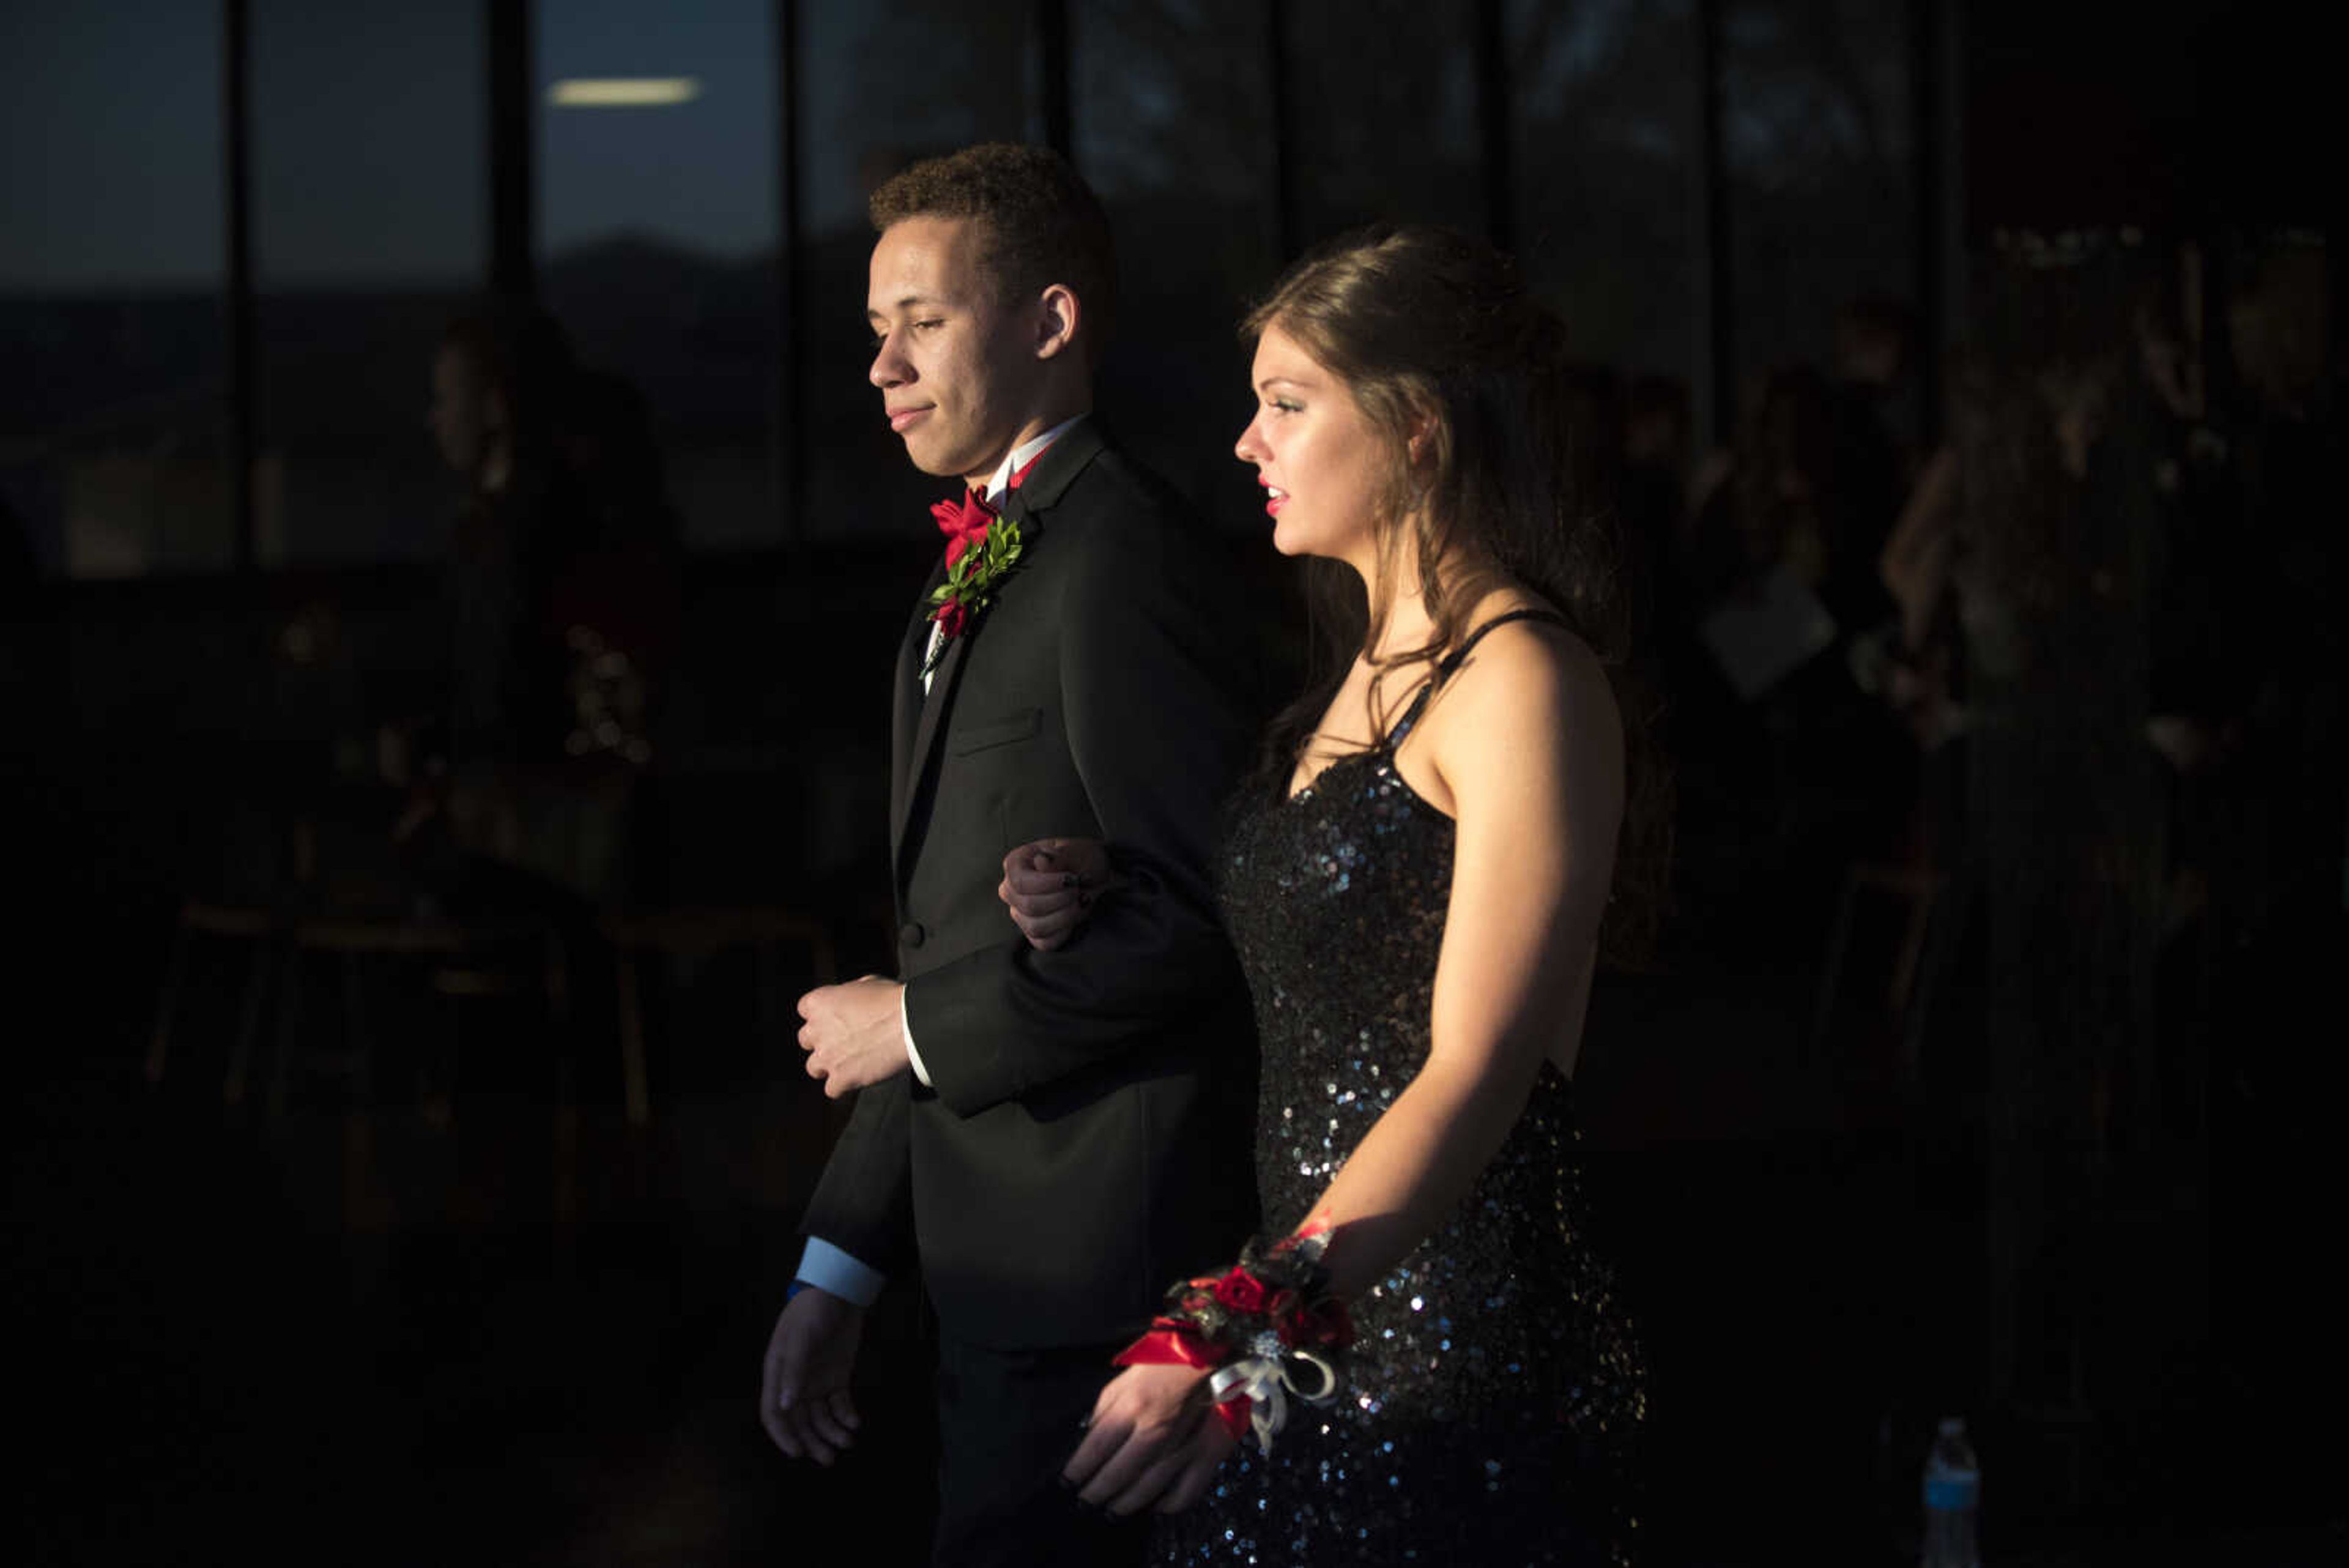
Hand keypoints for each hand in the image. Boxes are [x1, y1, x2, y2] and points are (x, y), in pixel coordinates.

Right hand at [760, 1285, 866, 1463]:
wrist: (840, 1292)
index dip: (783, 1436)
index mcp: (778, 1374)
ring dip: (831, 1432)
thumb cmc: (813, 1311)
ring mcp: (816, 1381)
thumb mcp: (801, 1338)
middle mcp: (795, 1383)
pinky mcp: (837, 1377)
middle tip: (829, 1459)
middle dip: (812, 1441)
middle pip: (800, 1421)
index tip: (798, 1453)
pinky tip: (855, 1422)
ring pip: (820, 1416)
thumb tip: (786, 1405)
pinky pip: (839, 1404)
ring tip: (847, 1442)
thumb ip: (794, 1371)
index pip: (774, 1413)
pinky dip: (846, 1416)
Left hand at [796, 975, 908, 1097]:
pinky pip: (832, 1090)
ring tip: (848, 1064)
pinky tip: (857, 1079)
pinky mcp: (840, 1078)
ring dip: (828, 1067)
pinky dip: (843, 1087)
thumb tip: (854, 1000)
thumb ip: (851, 993)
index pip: (805, 1009)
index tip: (832, 1019)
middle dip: (822, 1041)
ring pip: (813, 1068)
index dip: (820, 1016)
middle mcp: (817, 1030)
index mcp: (820, 1002)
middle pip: (805, 1040)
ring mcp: (827, 1056)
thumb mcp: (868, 982)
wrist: (909, 1025)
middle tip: (842, 1042)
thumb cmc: (892, 1001)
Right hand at [998, 838, 1118, 951]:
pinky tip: (1075, 915)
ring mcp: (1020, 914)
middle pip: (1029, 906)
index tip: (1072, 879)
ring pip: (1036, 927)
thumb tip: (1041, 861)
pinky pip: (1045, 942)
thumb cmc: (1081, 859)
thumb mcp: (1075, 851)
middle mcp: (1011, 890)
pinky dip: (1066, 931)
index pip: (1020, 882)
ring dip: (1067, 915)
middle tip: (1080, 888)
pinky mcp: (1033, 933)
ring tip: (1081, 900)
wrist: (1095, 875)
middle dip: (1062, 900)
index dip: (1048, 884)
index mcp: (1015, 864)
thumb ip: (1058, 857)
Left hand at [1062, 1361, 1235, 1516]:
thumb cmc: (1162, 1364)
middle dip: (1096, 1493)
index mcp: (1131, 1408)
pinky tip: (1154, 1507)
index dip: (1077, 1470)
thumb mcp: (1122, 1380)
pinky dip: (1167, 1506)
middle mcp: (1154, 1432)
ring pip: (1147, 1490)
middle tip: (1084, 1502)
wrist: (1211, 1355)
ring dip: (1125, 1504)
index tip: (1067, 1482)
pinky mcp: (1207, 1454)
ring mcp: (1182, 1447)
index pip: (1095, 1450)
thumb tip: (1090, 1440)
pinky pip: (1185, 1492)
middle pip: (1117, 1475)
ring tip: (1111, 1510)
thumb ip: (1104, 1411)